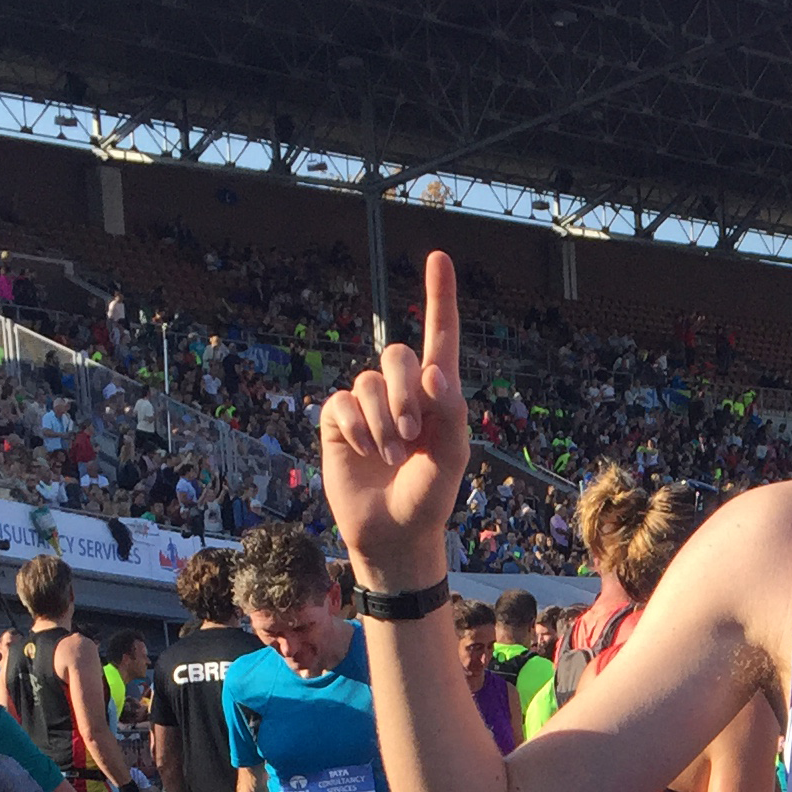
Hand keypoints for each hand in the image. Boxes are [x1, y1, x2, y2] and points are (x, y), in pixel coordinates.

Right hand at [321, 250, 469, 586]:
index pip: (440, 337)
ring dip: (383, 422)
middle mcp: (402, 392)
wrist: (393, 534)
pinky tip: (365, 453)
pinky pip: (343, 403)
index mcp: (438, 395)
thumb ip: (451, 411)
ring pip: (369, 382)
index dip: (439, 297)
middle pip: (399, 356)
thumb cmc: (430, 495)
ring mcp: (368, 404)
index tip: (438, 257)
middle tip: (411, 435)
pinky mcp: (338, 420)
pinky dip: (357, 428)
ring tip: (392, 456)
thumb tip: (435, 371)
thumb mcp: (453, 455)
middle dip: (406, 392)